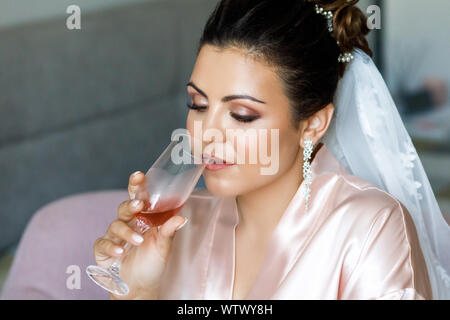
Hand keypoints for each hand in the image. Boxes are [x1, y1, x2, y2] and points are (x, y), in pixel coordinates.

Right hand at [93, 171, 188, 298]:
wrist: (140, 286)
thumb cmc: (152, 263)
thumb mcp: (164, 246)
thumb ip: (169, 231)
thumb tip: (181, 217)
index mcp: (142, 218)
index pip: (138, 197)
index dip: (137, 186)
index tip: (139, 175)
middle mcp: (128, 223)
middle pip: (125, 207)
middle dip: (131, 204)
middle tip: (139, 204)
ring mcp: (114, 236)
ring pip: (116, 225)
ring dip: (127, 232)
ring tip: (138, 241)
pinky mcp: (103, 250)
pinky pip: (103, 243)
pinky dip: (111, 246)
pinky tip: (120, 252)